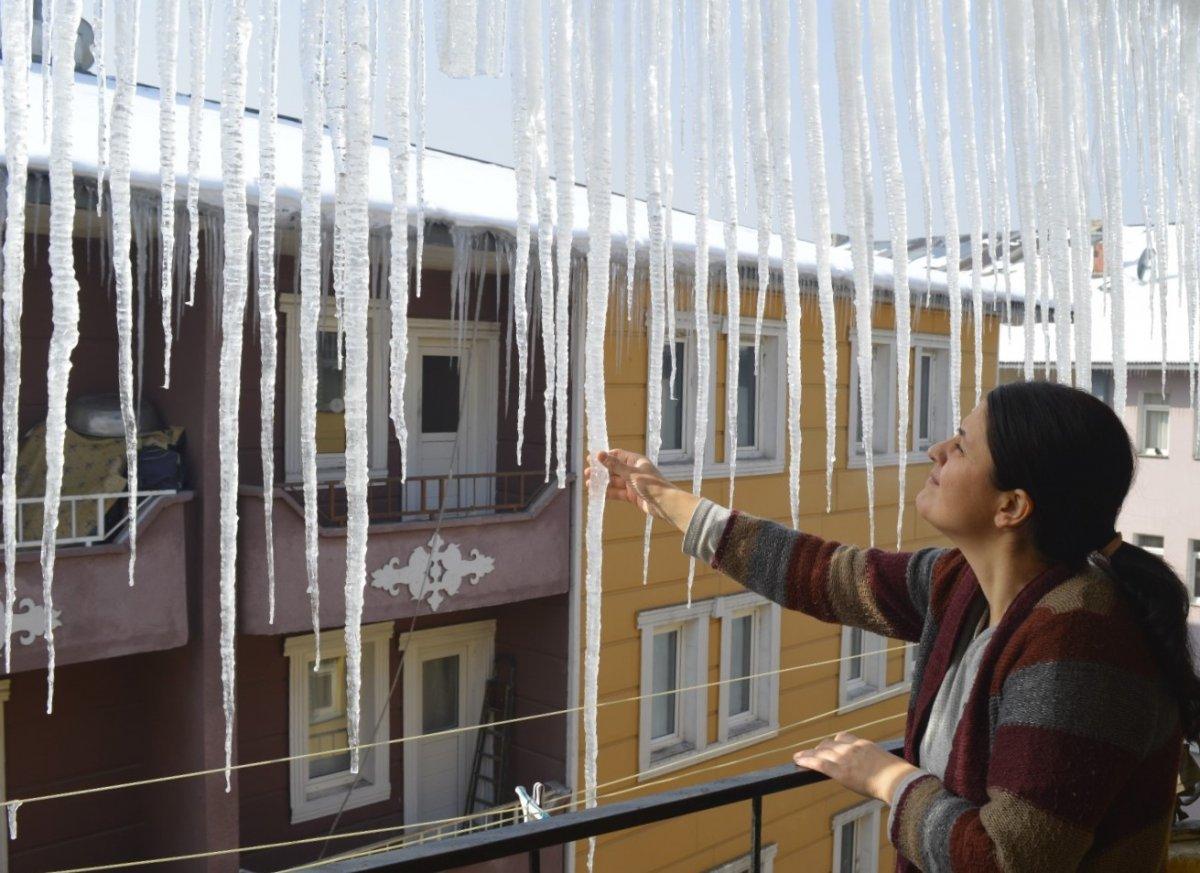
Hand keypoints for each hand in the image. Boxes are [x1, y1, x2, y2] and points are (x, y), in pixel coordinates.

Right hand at [584, 449, 703, 532]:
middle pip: (614, 469)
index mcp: (636, 461)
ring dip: (602, 483)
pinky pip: (617, 493)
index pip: (617, 455)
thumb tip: (599, 454)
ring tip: (588, 484)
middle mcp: (634, 471)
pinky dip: (608, 493)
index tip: (591, 459)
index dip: (605, 457)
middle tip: (587, 473)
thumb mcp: (630, 473)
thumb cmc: (651, 485)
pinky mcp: (632, 496)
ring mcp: (633, 484)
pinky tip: (598, 493)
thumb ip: (614, 465)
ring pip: (614, 482)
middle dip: (600, 472)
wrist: (665, 504)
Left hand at [792, 732, 919, 803]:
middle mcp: (852, 748)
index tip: (830, 745)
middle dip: (820, 748)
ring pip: (822, 752)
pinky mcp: (841, 771)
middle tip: (813, 752)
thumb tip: (884, 774)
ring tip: (799, 757)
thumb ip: (879, 765)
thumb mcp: (888, 764)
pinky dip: (807, 761)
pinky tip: (798, 761)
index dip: (835, 742)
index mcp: (864, 745)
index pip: (844, 737)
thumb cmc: (899, 777)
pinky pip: (819, 763)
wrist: (898, 781)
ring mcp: (845, 758)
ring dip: (809, 754)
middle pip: (830, 743)